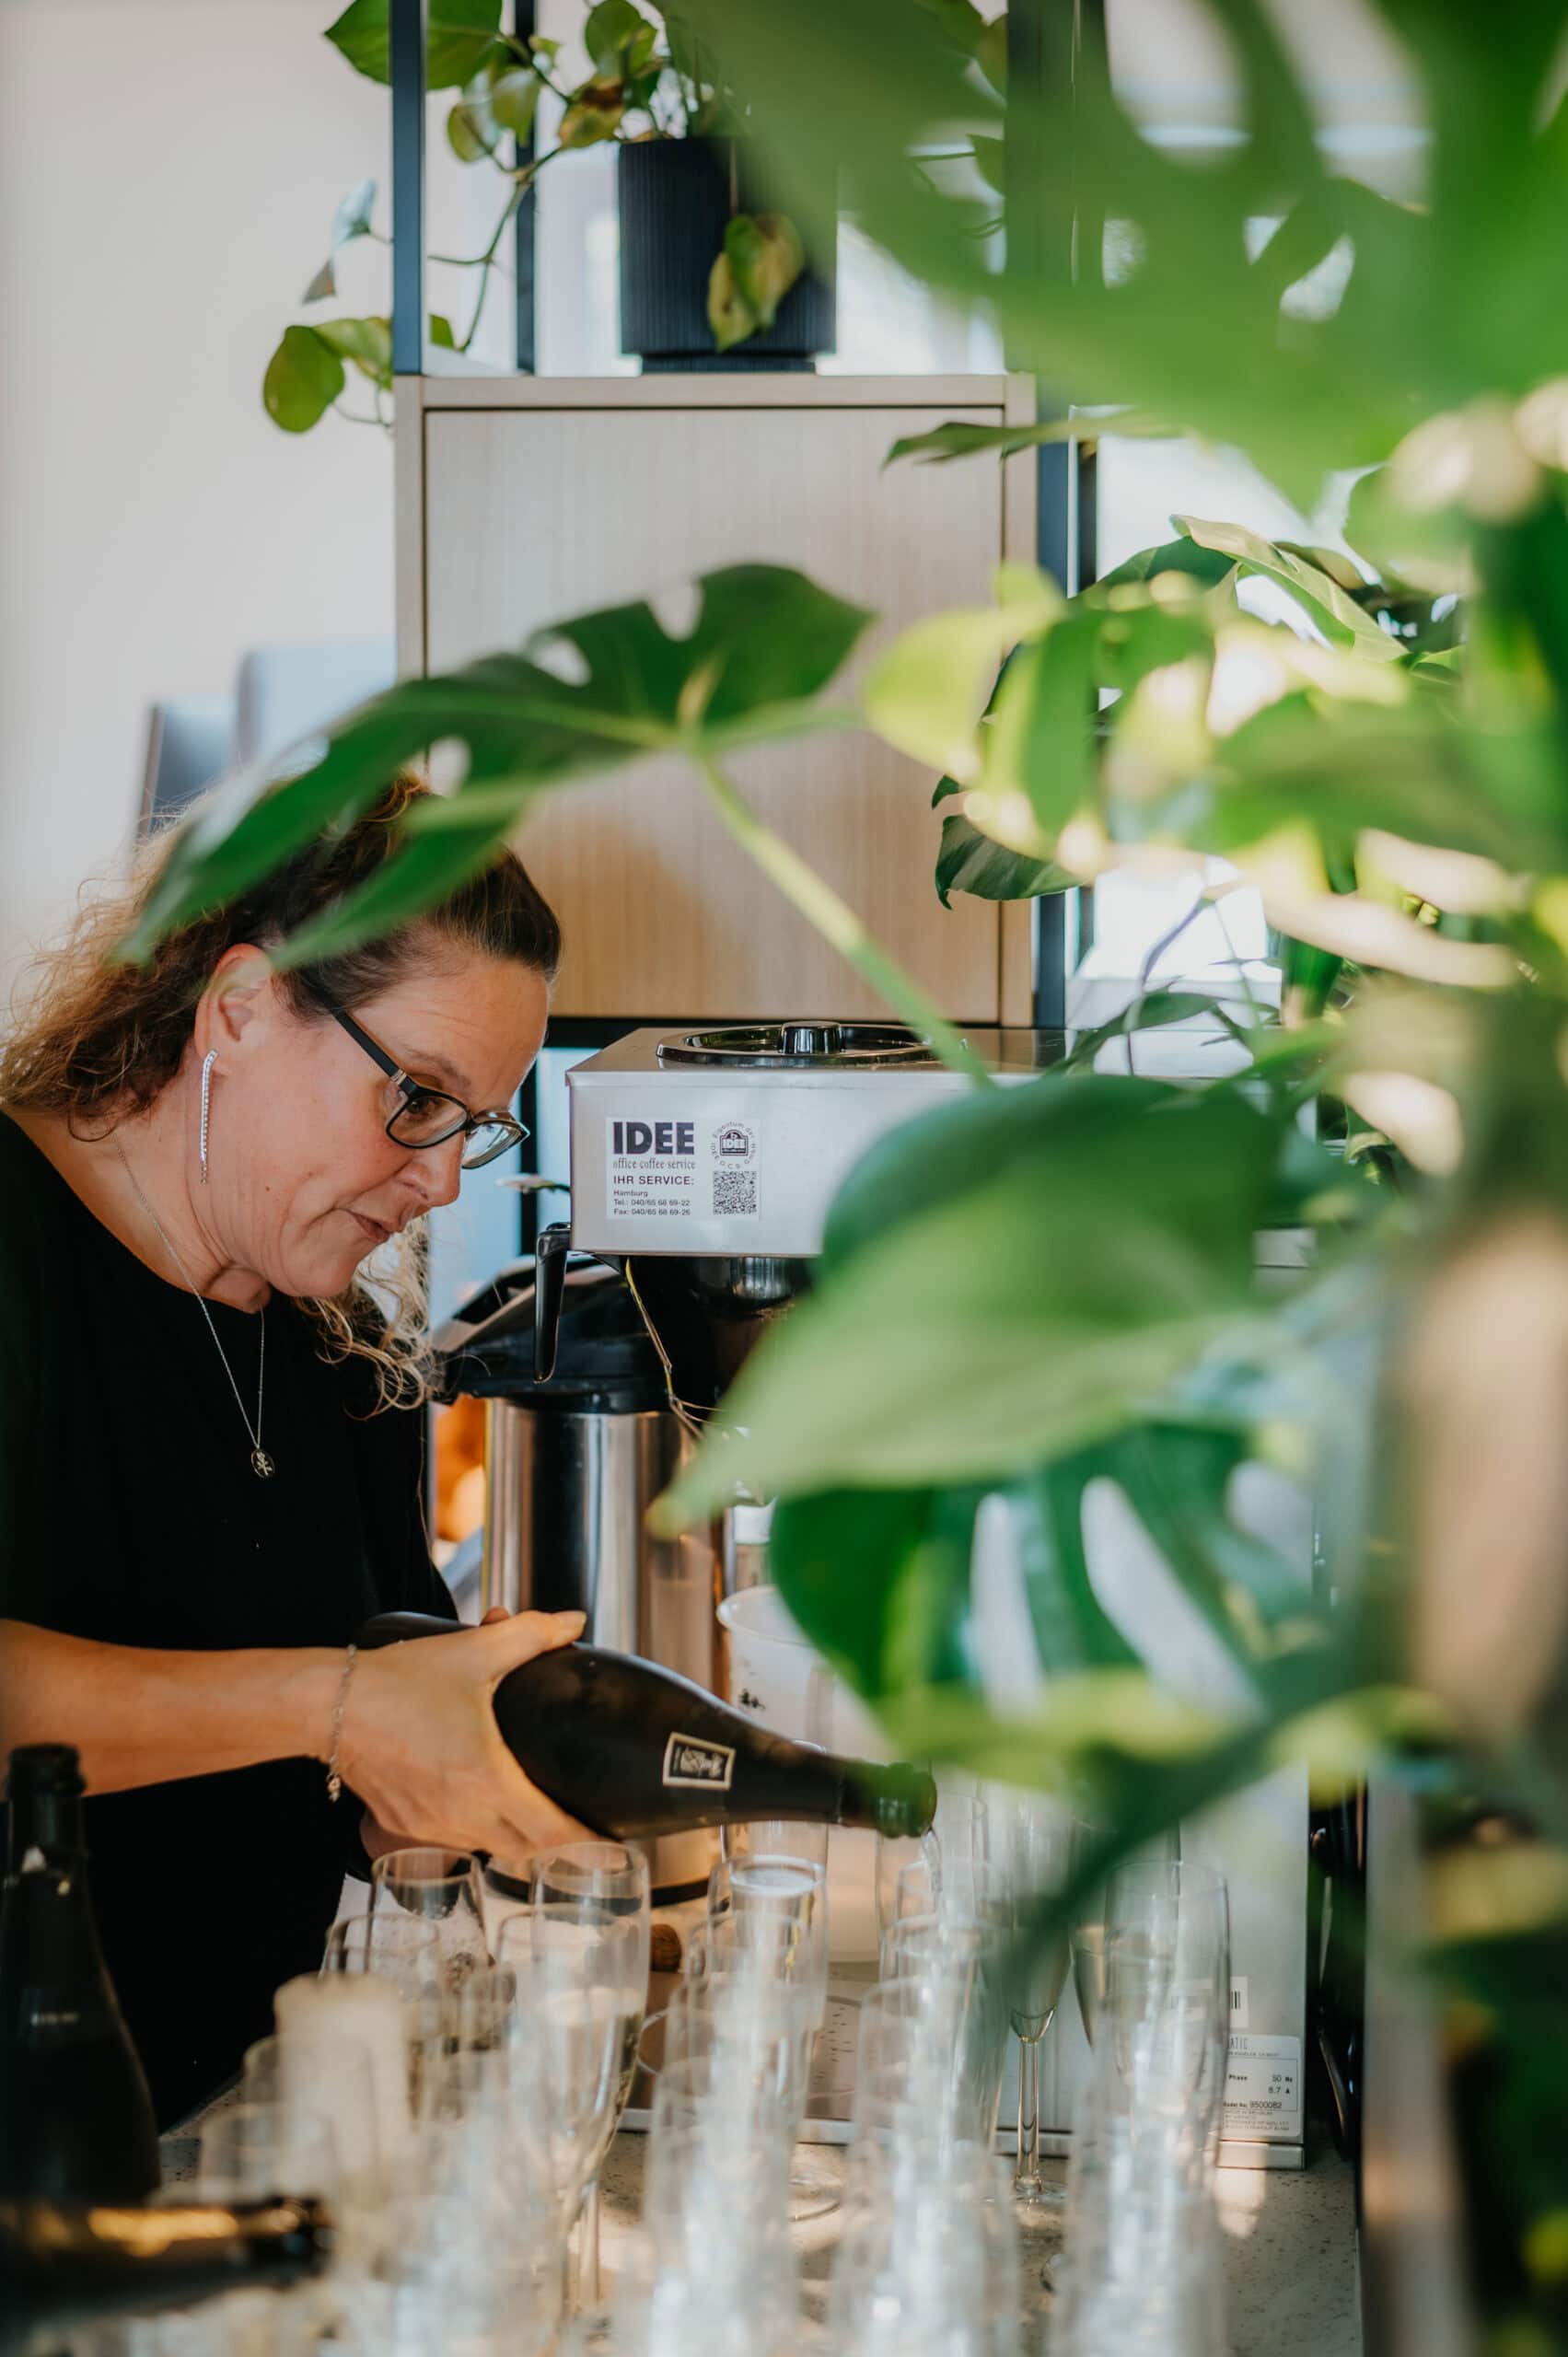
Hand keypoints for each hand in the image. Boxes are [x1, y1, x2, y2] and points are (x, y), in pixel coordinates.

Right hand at [339, 1608, 592, 1860]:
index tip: (616, 1846)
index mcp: (486, 1779)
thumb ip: (530, 1637)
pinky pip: (456, 1841)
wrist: (329, 1705)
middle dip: (561, 1846)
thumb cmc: (397, 1683)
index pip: (552, 1833)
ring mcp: (430, 1827)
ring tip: (541, 1815)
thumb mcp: (472, 1653)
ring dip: (519, 1838)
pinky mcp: (406, 1827)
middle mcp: (461, 1814)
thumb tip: (572, 1622)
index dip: (589, 1844)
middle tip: (587, 1831)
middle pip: (527, 1851)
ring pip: (491, 1848)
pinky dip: (480, 1831)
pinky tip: (486, 1806)